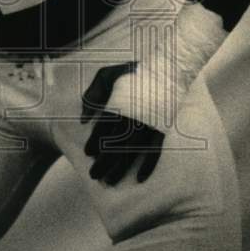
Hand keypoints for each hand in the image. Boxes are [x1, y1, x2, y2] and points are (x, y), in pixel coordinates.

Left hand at [81, 62, 164, 184]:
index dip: (94, 142)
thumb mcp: (106, 76)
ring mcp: (149, 124)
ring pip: (132, 151)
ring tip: (110, 181)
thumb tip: (82, 119)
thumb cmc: (132, 73)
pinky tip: (139, 178)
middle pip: (115, 144)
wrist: (167, 70)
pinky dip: (148, 165)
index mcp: (118, 104)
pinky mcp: (163, 129)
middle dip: (103, 162)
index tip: (88, 154)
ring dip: (120, 168)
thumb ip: (92, 94)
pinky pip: (155, 151)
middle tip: (93, 175)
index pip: (103, 128)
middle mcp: (133, 116)